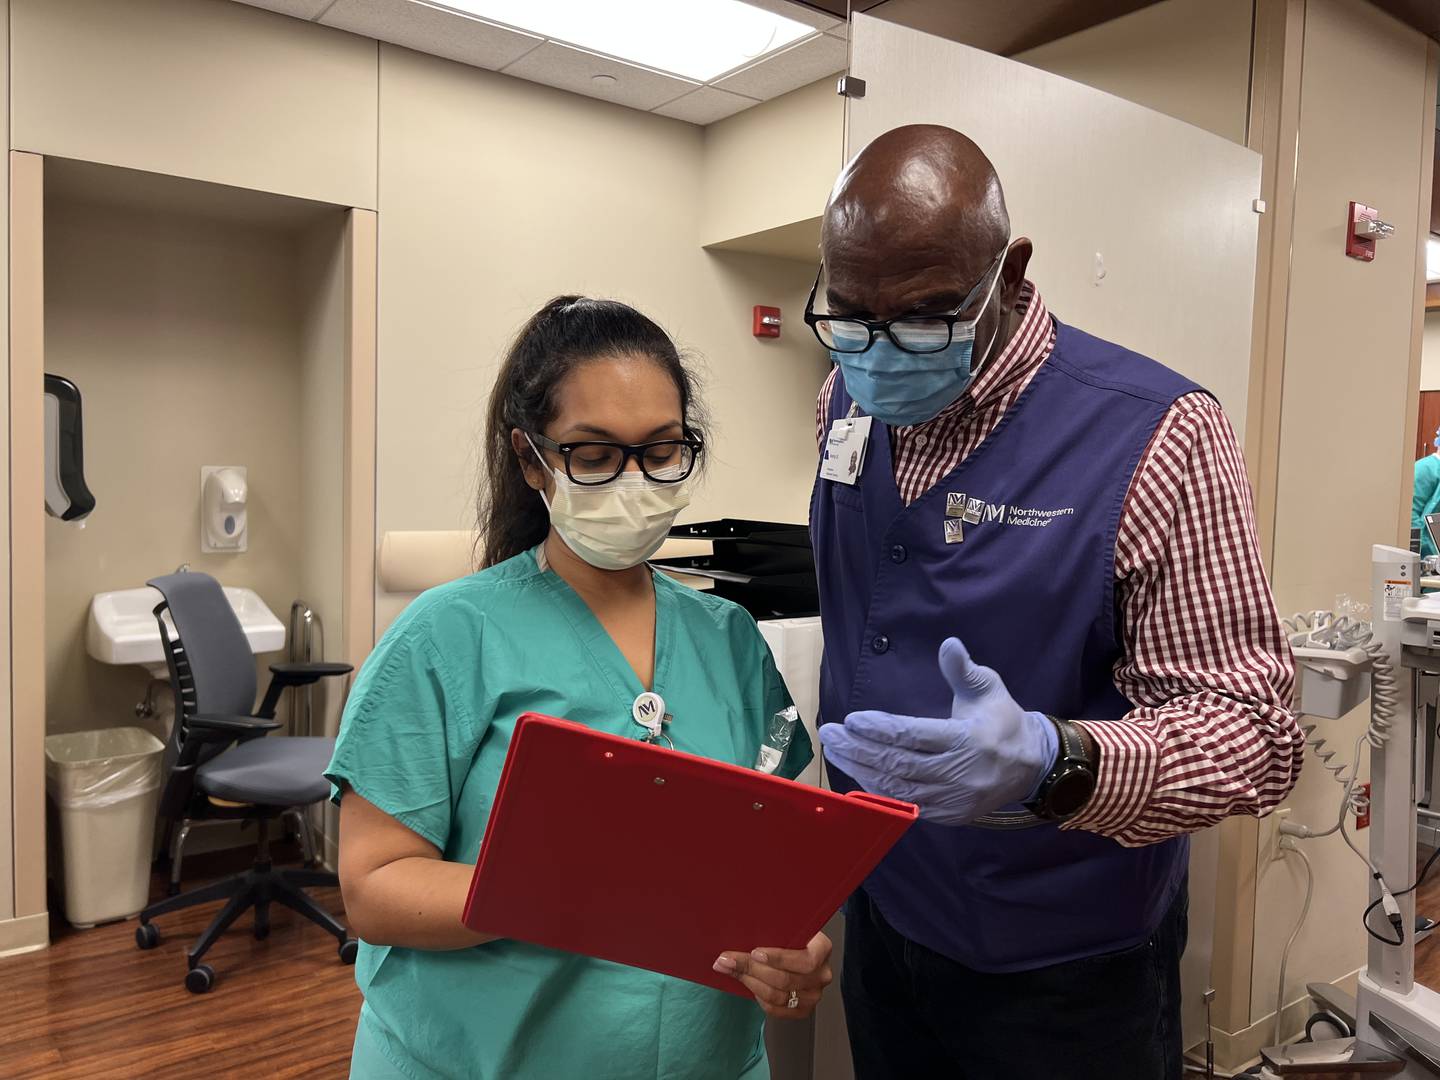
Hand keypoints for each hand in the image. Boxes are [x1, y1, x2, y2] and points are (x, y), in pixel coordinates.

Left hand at [713, 931, 832, 1019]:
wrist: (799, 951)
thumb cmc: (791, 937)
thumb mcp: (786, 928)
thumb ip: (769, 930)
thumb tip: (737, 938)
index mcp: (822, 949)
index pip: (805, 960)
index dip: (779, 958)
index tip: (754, 952)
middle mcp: (822, 974)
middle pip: (785, 979)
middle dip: (752, 969)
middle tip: (728, 960)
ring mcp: (814, 995)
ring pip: (777, 996)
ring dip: (750, 982)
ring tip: (731, 969)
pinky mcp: (803, 1010)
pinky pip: (775, 1009)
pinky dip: (758, 996)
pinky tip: (748, 983)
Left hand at [818, 637, 1057, 825]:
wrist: (1031, 766)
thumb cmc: (1002, 720)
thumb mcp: (988, 688)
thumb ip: (963, 670)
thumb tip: (948, 643)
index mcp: (969, 740)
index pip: (915, 736)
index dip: (880, 729)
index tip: (851, 719)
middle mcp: (960, 774)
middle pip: (899, 764)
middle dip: (859, 749)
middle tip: (830, 733)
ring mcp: (954, 799)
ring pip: (898, 789)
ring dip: (861, 770)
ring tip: (835, 751)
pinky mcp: (949, 816)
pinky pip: (906, 806)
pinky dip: (878, 792)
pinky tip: (857, 774)